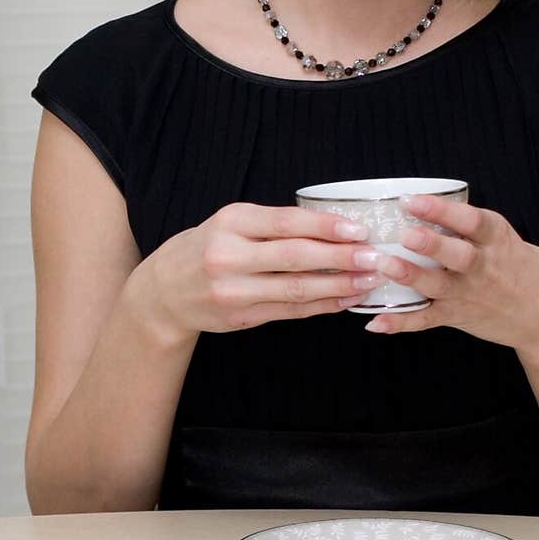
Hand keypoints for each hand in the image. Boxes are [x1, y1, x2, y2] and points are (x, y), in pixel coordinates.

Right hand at [132, 202, 383, 340]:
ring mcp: (234, 290)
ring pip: (296, 289)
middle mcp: (229, 256)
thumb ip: (272, 224)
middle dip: (341, 258)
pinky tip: (345, 300)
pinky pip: (291, 312)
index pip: (286, 222)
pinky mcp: (242, 317)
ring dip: (338, 286)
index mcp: (230, 222)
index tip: (359, 229)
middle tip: (375, 257)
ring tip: (368, 281)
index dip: (326, 226)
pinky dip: (322, 306)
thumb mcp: (231, 223)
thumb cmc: (207, 248)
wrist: (164, 292)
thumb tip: (333, 226)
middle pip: (295, 257)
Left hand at [363, 193, 538, 355]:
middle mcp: (484, 267)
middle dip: (431, 246)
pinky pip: (427, 320)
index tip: (412, 200)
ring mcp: (470, 294)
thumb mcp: (502, 236)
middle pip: (458, 256)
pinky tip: (377, 322)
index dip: (441, 211)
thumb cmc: (516, 265)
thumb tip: (423, 199)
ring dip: (411, 277)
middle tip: (405, 235)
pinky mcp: (458, 316)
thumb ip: (468, 223)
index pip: (471, 221)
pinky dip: (401, 322)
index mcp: (495, 239)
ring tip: (386, 266)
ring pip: (438, 287)